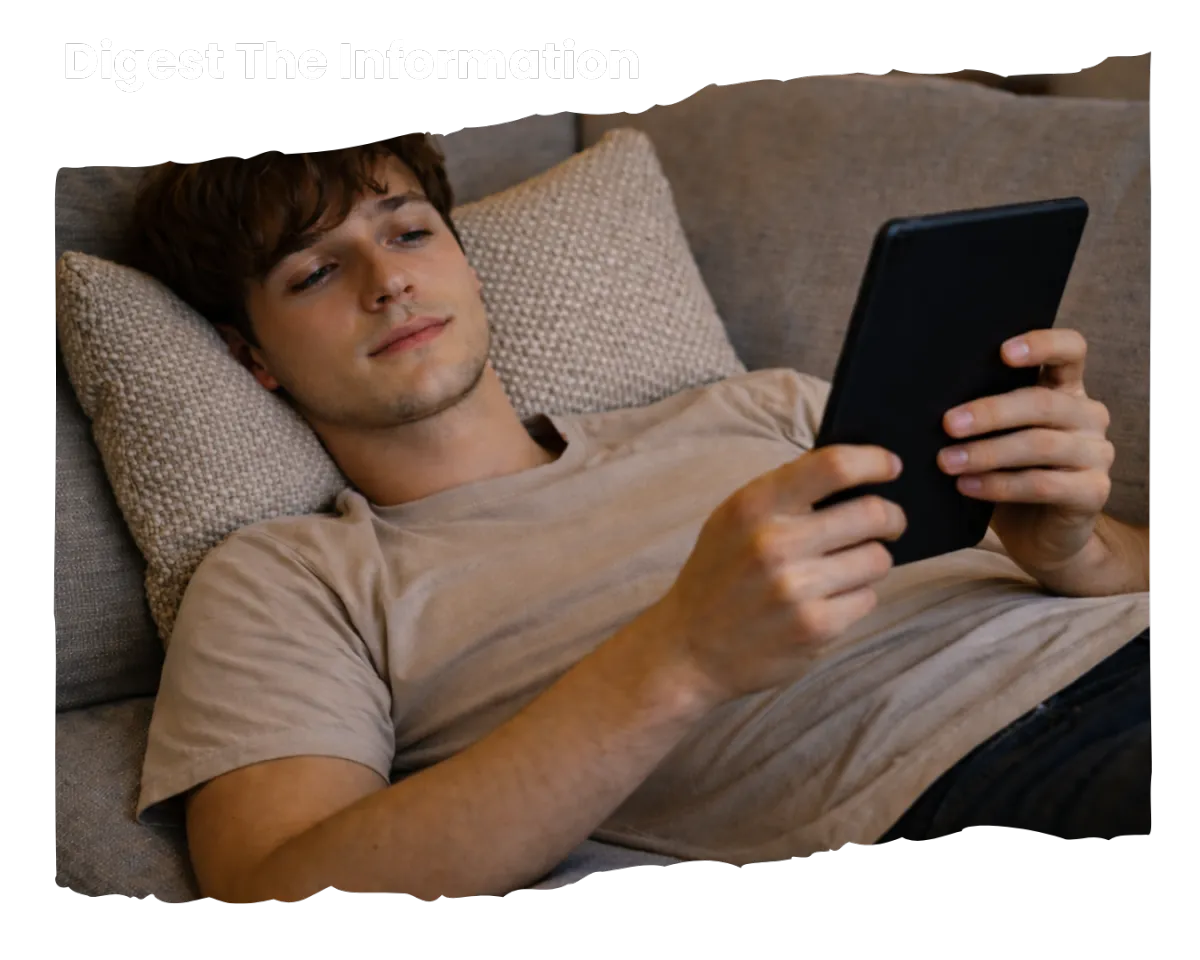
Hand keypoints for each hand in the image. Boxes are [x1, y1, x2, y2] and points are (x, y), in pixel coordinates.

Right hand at [650, 445, 906, 706]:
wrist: (687, 649)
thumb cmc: (718, 576)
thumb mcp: (733, 520)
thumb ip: (785, 495)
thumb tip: (856, 475)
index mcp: (754, 506)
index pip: (833, 466)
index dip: (873, 461)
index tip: (891, 466)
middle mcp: (775, 543)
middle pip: (872, 513)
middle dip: (891, 517)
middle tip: (889, 522)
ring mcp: (797, 588)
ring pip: (878, 559)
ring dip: (871, 561)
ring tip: (847, 567)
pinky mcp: (815, 627)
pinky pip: (867, 599)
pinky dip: (856, 598)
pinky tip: (828, 601)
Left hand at [937, 329, 1114, 578]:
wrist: (1038, 535)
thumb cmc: (1006, 473)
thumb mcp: (995, 436)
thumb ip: (981, 412)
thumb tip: (925, 398)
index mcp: (1066, 389)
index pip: (1071, 350)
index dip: (1042, 344)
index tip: (1002, 352)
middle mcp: (1088, 415)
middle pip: (1043, 403)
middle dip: (990, 412)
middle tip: (947, 424)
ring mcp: (1096, 453)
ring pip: (1040, 445)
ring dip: (987, 453)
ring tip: (946, 462)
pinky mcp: (1093, 491)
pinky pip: (1043, 484)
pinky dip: (999, 485)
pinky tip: (966, 487)